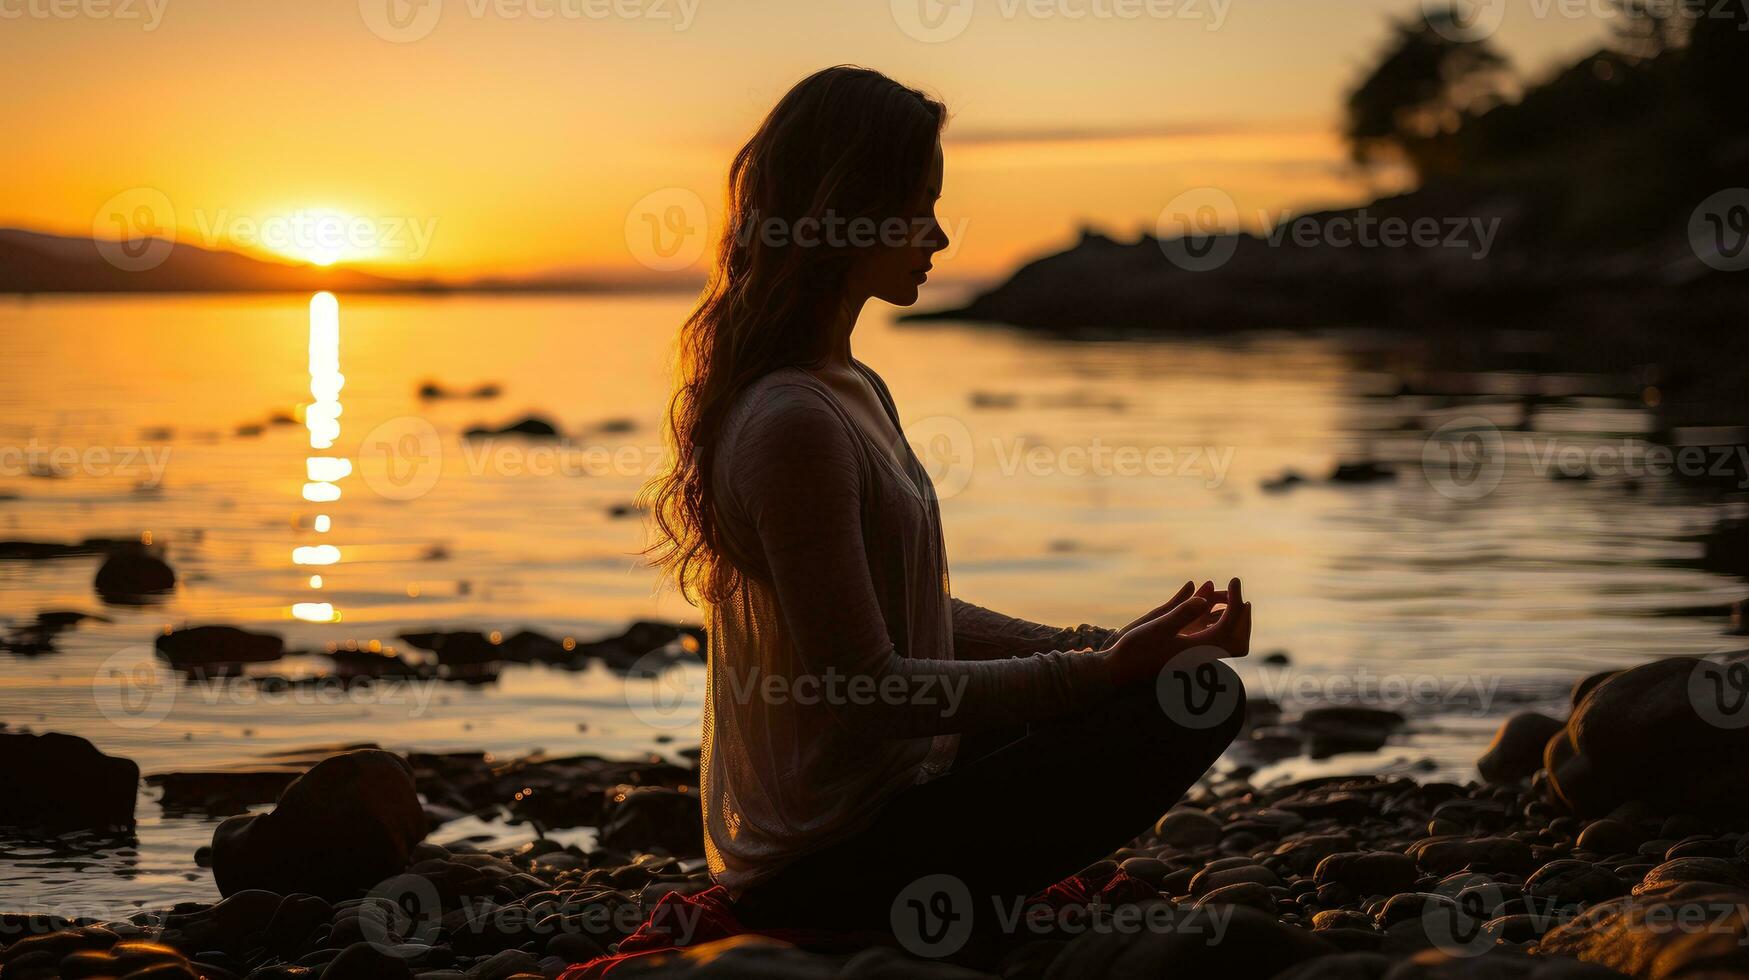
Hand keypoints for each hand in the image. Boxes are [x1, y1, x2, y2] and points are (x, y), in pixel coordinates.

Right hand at [1106, 578, 1250, 685]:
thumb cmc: (1136, 649)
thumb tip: (1205, 601)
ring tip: (1223, 594)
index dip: (1236, 601)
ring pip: (1228, 640)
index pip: (1230, 625)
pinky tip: (1208, 605)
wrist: (1121, 670)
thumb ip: (1182, 614)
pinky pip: (1214, 638)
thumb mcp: (1157, 627)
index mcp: (1198, 649)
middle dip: (1242, 613)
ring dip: (1231, 617)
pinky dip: (1218, 621)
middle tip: (1235, 589)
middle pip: (1238, 639)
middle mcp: (1201, 654)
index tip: (1233, 581)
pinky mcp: (1188, 653)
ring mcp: (1196, 655)